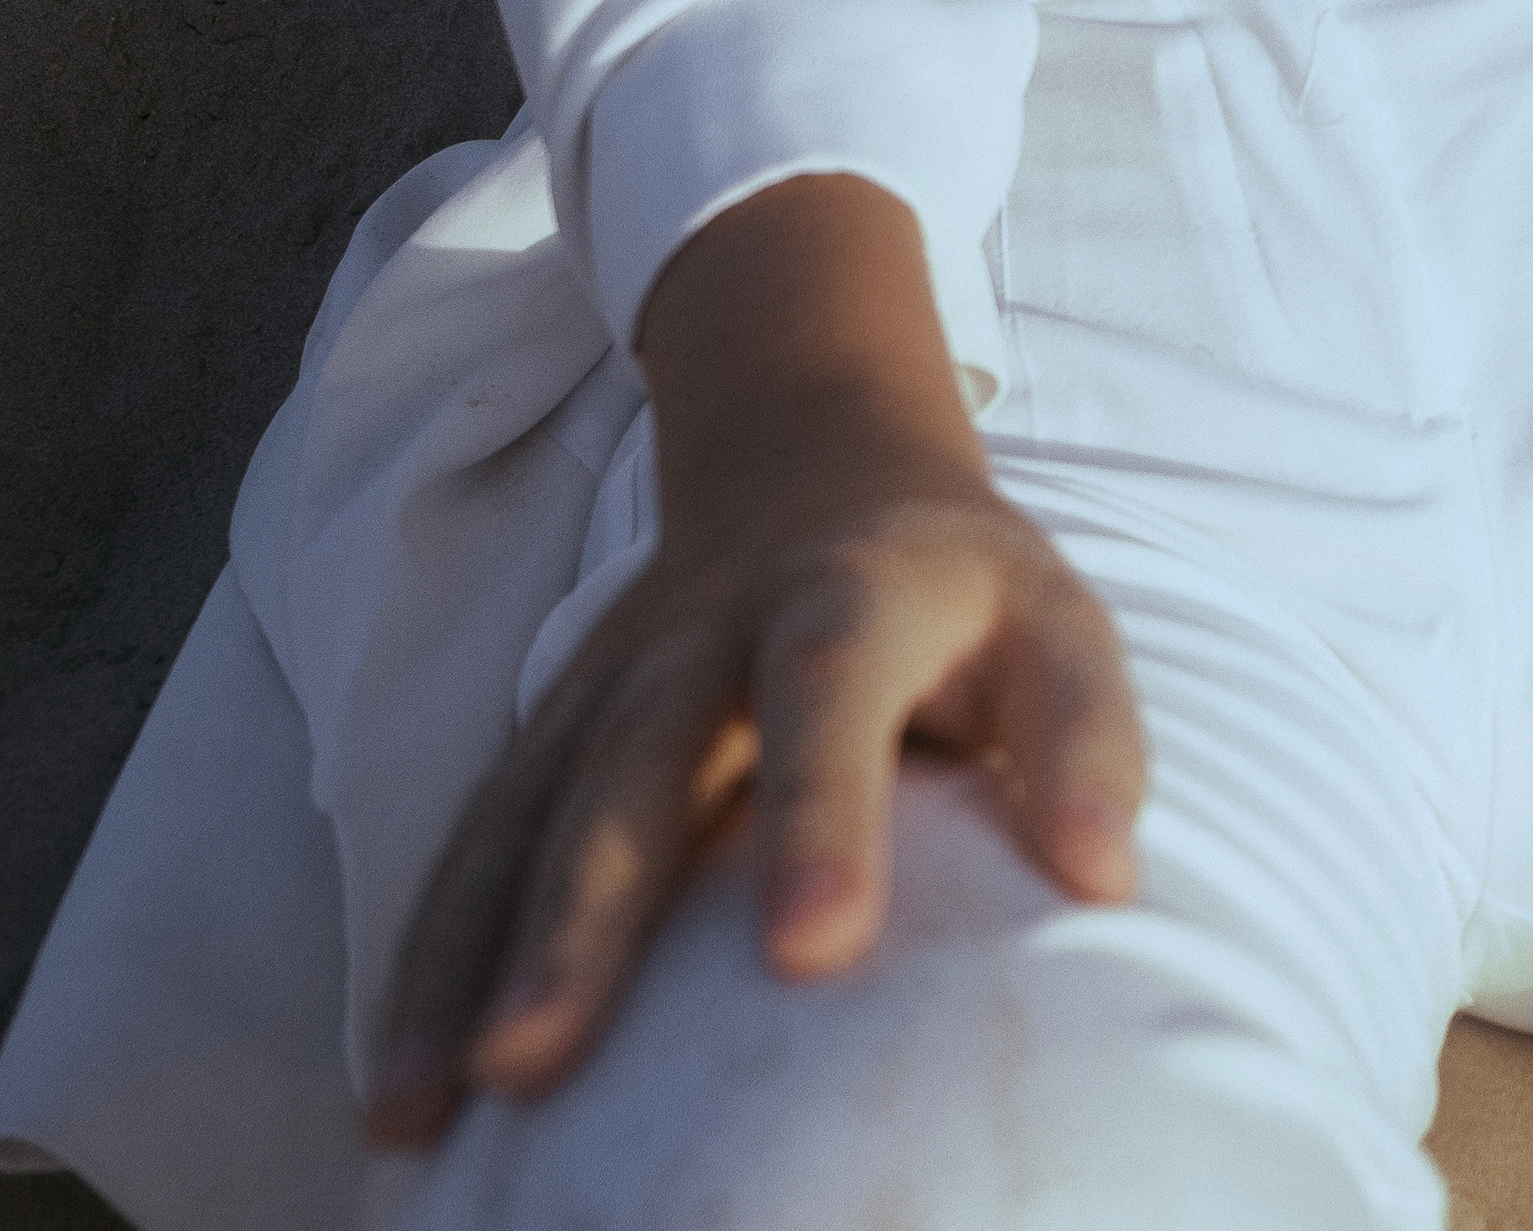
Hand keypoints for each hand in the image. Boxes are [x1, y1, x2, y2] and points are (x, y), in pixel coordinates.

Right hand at [365, 183, 1146, 1149]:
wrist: (818, 456)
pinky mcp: (550, 730)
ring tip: (415, 1113)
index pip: (830, 689)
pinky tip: (390, 1095)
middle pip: (635, 768)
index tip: (815, 953)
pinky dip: (421, 959)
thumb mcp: (1055, 620)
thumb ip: (1085, 737)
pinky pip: (475, 843)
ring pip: (523, 812)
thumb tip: (1106, 876)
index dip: (821, 813)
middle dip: (581, 916)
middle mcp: (707, 635)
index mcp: (849, 596)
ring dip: (463, 956)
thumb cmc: (961, 593)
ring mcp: (610, 683)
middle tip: (533, 1062)